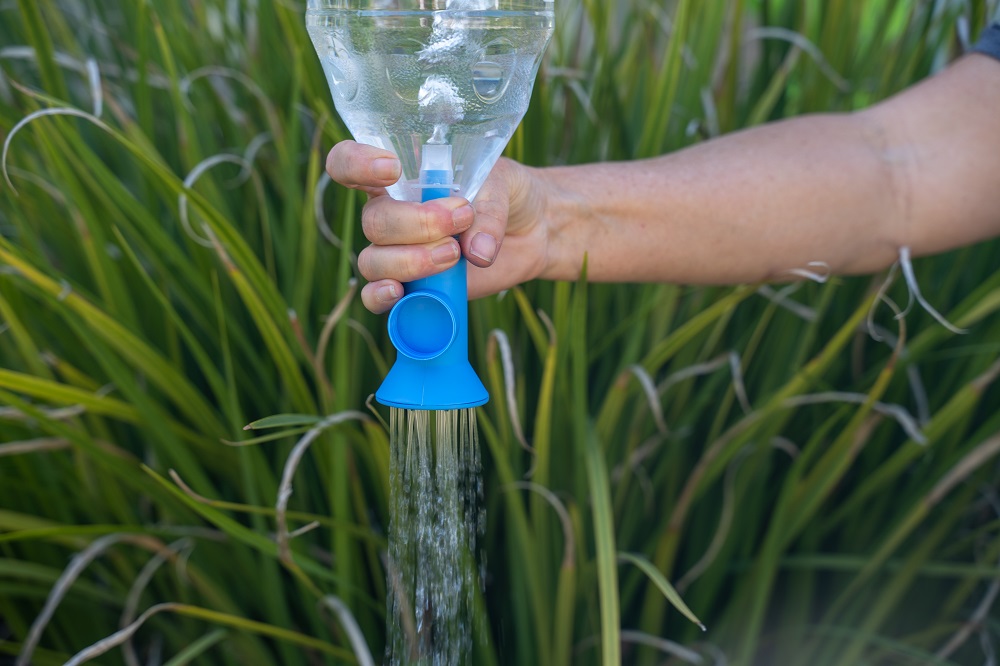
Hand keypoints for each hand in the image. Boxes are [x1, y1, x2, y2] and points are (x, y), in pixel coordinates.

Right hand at [325, 141, 548, 313]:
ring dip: (412, 260)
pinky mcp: (411, 287)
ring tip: (454, 255)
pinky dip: (381, 297)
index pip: (350, 163)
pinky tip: (399, 292)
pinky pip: (374, 297)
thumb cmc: (509, 195)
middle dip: (416, 224)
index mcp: (401, 177)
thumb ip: (488, 212)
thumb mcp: (504, 185)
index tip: (391, 169)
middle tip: (460, 219)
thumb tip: (477, 253)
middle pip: (374, 221)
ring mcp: (397, 253)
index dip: (356, 164)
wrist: (533, 232)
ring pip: (373, 260)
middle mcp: (392, 214)